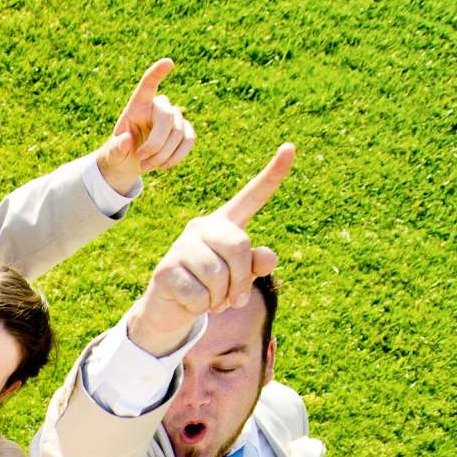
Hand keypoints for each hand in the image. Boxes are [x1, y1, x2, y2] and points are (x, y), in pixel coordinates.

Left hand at [96, 58, 195, 195]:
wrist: (133, 162)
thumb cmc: (120, 153)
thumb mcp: (112, 153)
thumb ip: (116, 148)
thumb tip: (126, 140)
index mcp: (138, 105)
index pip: (148, 85)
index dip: (157, 73)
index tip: (168, 62)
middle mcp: (158, 107)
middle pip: (167, 118)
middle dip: (156, 144)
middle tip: (142, 162)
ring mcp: (174, 118)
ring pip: (178, 133)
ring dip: (163, 156)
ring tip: (147, 166)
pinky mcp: (185, 131)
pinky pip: (189, 140)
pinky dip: (178, 156)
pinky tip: (164, 165)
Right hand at [128, 143, 294, 356]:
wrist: (169, 308)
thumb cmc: (210, 288)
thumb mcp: (239, 278)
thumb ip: (257, 265)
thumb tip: (266, 258)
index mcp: (225, 224)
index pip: (252, 197)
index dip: (272, 176)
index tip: (290, 148)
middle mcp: (202, 227)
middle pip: (239, 245)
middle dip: (241, 280)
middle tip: (235, 299)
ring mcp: (181, 246)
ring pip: (218, 275)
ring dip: (220, 299)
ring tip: (211, 301)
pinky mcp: (166, 269)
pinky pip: (199, 295)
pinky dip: (201, 308)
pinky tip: (191, 303)